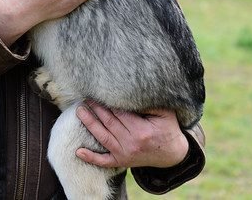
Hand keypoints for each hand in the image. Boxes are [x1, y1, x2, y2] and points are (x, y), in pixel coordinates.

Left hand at [75, 102, 189, 168]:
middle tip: (85, 97)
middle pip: (108, 122)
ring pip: (102, 137)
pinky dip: (91, 157)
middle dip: (96, 109)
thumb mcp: (165, 114)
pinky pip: (104, 161)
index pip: (120, 113)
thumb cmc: (167, 130)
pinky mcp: (122, 161)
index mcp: (142, 130)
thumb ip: (151, 103)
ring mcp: (125, 154)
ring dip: (89, 124)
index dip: (108, 102)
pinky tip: (78, 151)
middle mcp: (131, 143)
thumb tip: (134, 91)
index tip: (98, 91)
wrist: (173, 155)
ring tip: (79, 111)